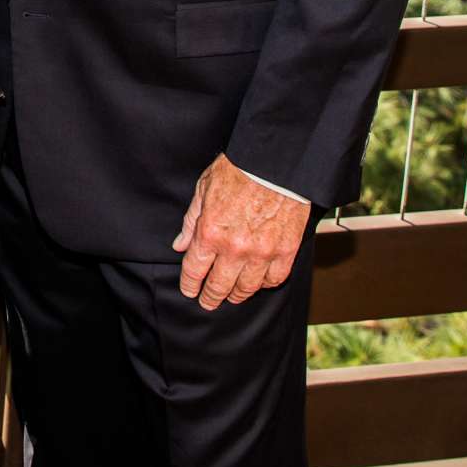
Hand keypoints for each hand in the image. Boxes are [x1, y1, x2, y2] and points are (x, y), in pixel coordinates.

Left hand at [172, 153, 309, 309]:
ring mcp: (262, 253)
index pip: (194, 271)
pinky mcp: (286, 251)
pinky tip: (259, 282)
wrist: (276, 164)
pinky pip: (274, 279)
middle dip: (210, 297)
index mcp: (210, 232)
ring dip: (237, 295)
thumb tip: (181, 245)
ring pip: (247, 288)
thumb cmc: (238, 171)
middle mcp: (235, 248)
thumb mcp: (203, 189)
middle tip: (208, 302)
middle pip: (219, 286)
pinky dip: (265, 284)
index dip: (190, 285)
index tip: (189, 290)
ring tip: (232, 296)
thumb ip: (191, 221)